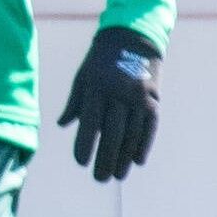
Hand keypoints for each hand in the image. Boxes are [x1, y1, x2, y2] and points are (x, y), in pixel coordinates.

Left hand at [59, 25, 162, 181]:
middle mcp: (119, 93)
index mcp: (96, 88)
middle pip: (113, 132)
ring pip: (132, 132)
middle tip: (99, 179)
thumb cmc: (100, 60)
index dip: (86, 143)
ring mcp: (139, 96)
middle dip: (106, 158)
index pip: (90, 122)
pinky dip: (144, 143)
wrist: (133, 38)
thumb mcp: (82, 77)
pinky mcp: (154, 98)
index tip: (81, 163)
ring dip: (125, 157)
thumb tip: (62, 125)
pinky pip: (150, 125)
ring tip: (118, 176)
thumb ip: (75, 102)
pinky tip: (138, 161)